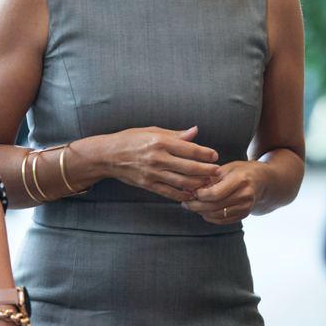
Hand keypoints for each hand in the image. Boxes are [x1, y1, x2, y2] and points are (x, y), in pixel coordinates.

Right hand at [96, 126, 220, 202]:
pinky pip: (169, 192)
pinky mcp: (148, 185)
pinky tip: (192, 194)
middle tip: (218, 171)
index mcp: (160, 141)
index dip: (204, 153)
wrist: (107, 156)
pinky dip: (183, 195)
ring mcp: (153, 173)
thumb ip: (175, 134)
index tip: (215, 155)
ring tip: (208, 183)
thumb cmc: (130, 139)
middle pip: (189, 167)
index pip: (188, 148)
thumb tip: (195, 131)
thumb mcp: (152, 131)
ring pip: (182, 182)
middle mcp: (157, 158)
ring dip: (198, 184)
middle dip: (206, 170)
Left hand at [184, 161, 265, 224]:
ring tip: (192, 206)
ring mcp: (246, 207)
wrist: (262, 180)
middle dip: (196, 206)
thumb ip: (210, 178)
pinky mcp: (244, 215)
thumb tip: (189, 188)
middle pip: (214, 206)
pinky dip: (210, 217)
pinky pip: (223, 220)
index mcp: (240, 180)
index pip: (215, 193)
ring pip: (217, 215)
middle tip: (185, 203)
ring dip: (201, 213)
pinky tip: (203, 212)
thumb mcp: (227, 168)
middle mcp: (245, 195)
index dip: (200, 195)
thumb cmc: (241, 171)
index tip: (191, 191)